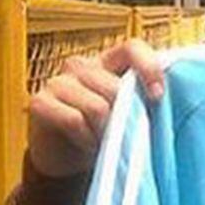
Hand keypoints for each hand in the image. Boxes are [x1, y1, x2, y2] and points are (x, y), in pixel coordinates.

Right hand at [27, 39, 162, 176]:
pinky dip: (85, 137)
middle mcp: (82, 65)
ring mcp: (58, 81)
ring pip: (97, 107)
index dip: (148, 67)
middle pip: (115, 87)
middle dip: (126, 116)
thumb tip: (166, 98)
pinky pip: (73, 120)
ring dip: (106, 131)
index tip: (158, 96)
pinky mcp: (39, 101)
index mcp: (109, 60)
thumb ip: (143, 98)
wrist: (66, 156)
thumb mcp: (128, 110)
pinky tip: (87, 142)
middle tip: (125, 133)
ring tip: (105, 140)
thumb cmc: (104, 129)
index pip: (132, 47)